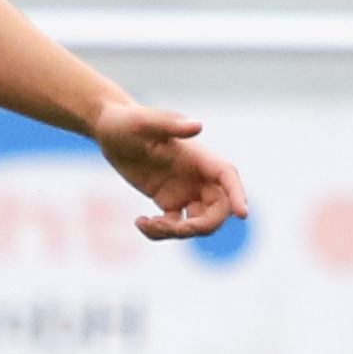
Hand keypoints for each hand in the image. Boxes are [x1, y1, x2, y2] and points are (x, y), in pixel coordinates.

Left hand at [96, 101, 248, 241]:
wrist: (109, 130)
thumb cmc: (126, 120)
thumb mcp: (145, 121)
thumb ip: (171, 123)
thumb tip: (198, 126)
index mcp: (198, 156)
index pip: (227, 175)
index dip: (238, 194)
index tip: (243, 214)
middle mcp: (197, 175)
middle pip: (219, 208)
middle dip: (202, 225)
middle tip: (171, 228)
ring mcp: (185, 191)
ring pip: (199, 222)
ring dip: (178, 232)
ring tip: (148, 224)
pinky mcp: (169, 201)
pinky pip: (176, 226)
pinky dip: (161, 232)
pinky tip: (140, 222)